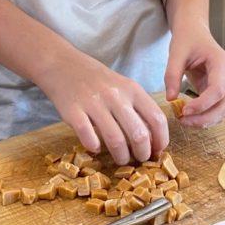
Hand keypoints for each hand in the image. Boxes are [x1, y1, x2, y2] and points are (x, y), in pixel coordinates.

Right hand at [37, 55, 169, 166]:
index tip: (158, 151)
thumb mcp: (123, 86)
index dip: (161, 140)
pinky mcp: (73, 112)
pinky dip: (95, 148)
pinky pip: (88, 137)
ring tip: (121, 159)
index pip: (157, 118)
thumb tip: (153, 139)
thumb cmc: (98, 80)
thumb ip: (138, 108)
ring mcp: (94, 103)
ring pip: (115, 140)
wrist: (62, 65)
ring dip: (121, 156)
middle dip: (142, 153)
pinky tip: (96, 147)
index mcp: (132, 89)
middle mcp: (115, 96)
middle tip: (139, 159)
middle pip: (138, 134)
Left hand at [164, 22, 224, 127]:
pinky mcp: (220, 90)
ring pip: (223, 111)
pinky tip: (189, 116)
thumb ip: (172, 74)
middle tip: (182, 121)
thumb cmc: (187, 39)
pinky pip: (217, 109)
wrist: (195, 32)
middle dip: (204, 118)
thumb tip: (170, 99)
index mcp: (221, 63)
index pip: (217, 90)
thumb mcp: (176, 52)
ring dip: (205, 121)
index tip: (184, 111)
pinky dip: (205, 117)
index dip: (202, 105)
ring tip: (183, 121)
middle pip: (224, 105)